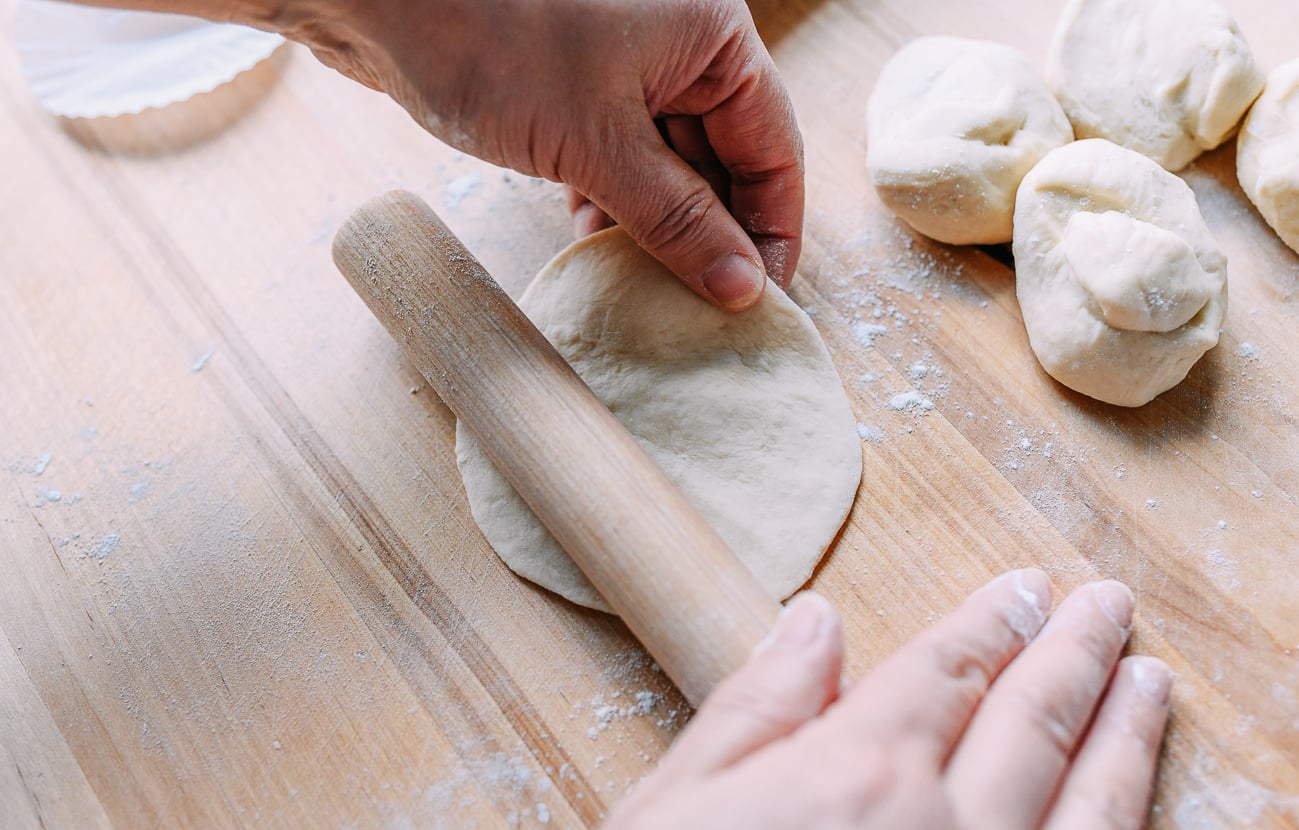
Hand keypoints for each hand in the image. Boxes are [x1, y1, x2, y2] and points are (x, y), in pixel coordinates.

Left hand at [276, 0, 802, 309]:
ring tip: (651, 293)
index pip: (773, 149)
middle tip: (703, 310)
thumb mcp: (596, 144)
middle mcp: (679, 46)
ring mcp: (623, 67)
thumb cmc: (490, 38)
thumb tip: (742, 288)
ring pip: (667, 166)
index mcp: (713, 37)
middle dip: (713, 234)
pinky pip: (616, 160)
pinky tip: (595, 247)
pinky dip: (610, 204)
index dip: (771, 231)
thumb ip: (676, 219)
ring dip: (659, 228)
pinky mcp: (573, 90)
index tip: (758, 302)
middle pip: (723, 161)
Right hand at [605, 569, 1172, 828]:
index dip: (990, 622)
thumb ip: (757, 709)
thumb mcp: (680, 802)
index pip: (946, 671)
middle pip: (1033, 720)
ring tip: (1150, 684)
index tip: (1026, 587)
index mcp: (861, 776)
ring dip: (1125, 737)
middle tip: (1108, 608)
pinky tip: (1131, 808)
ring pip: (1090, 805)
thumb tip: (813, 623)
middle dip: (1075, 654)